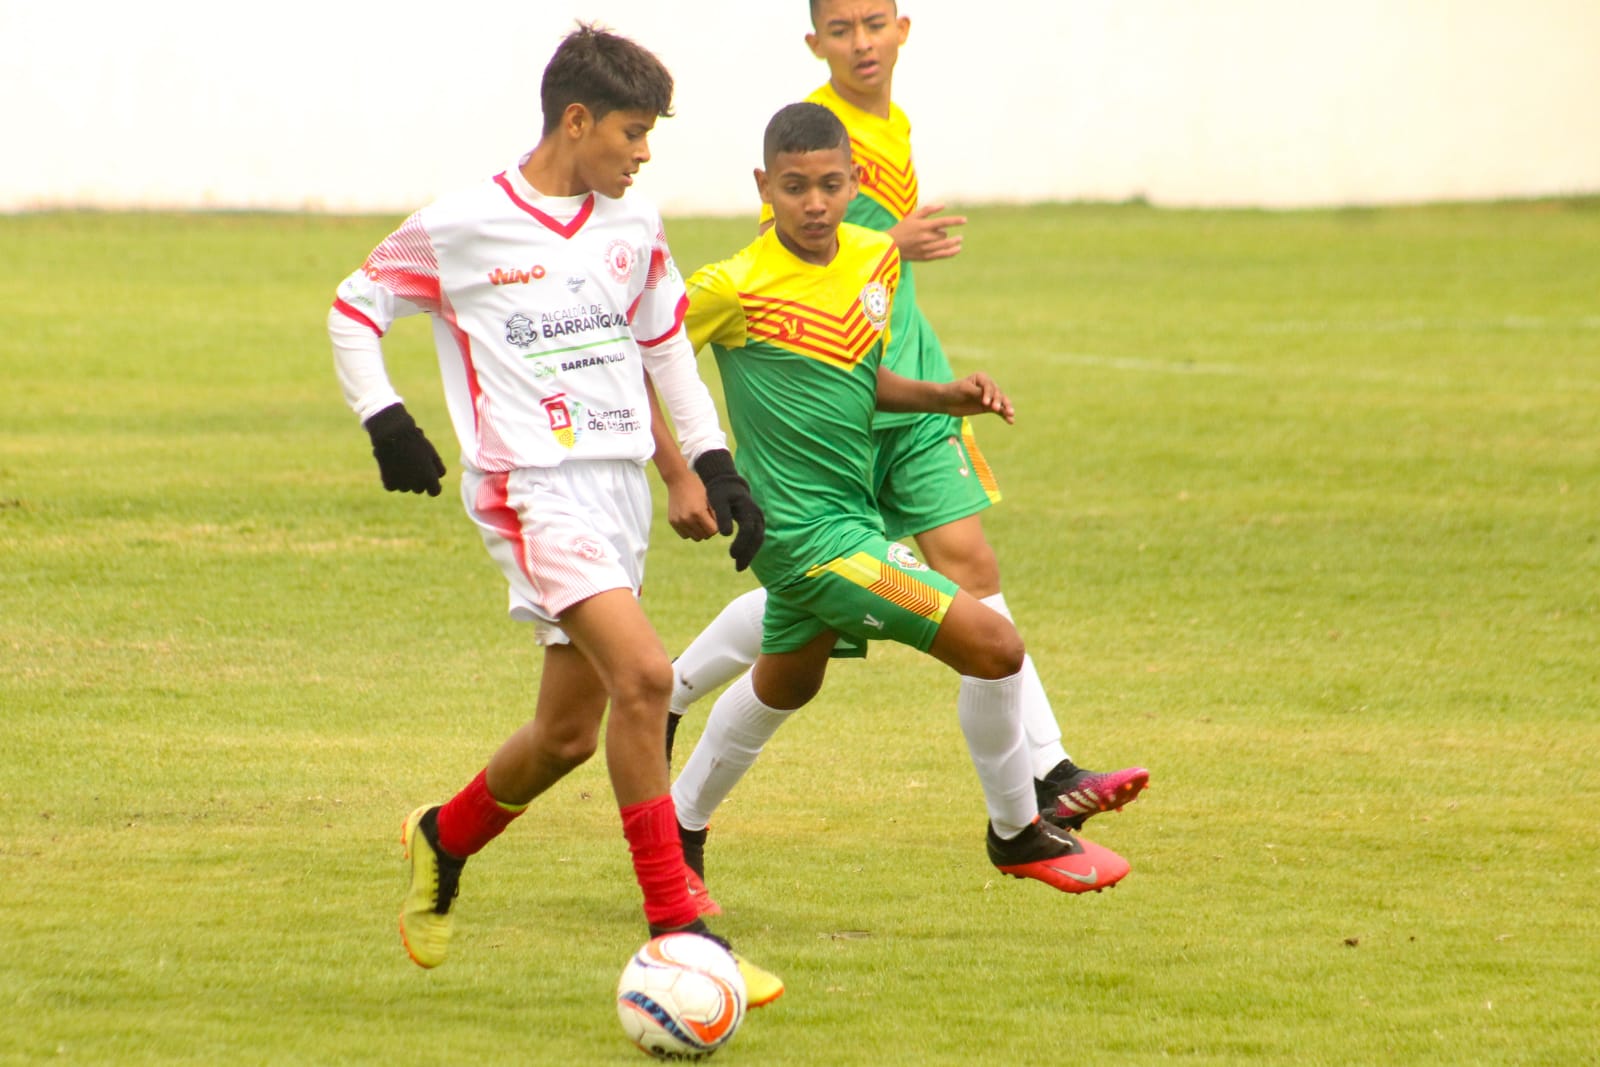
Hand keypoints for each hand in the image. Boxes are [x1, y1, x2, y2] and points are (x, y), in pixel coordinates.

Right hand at [363, 403, 445, 495]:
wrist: (391, 435)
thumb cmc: (414, 442)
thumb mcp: (431, 453)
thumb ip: (438, 468)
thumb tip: (438, 478)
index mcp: (430, 478)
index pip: (435, 491)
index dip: (433, 485)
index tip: (430, 479)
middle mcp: (417, 485)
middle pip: (419, 489)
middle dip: (418, 480)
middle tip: (412, 463)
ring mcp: (402, 485)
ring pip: (405, 487)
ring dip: (405, 479)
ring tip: (401, 461)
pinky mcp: (389, 484)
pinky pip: (393, 486)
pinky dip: (392, 479)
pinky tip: (392, 466)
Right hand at [665, 473, 717, 540]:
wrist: (679, 479)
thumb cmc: (699, 487)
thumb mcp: (711, 498)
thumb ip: (717, 514)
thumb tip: (722, 529)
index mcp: (698, 512)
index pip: (713, 531)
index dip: (716, 525)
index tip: (715, 517)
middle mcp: (687, 519)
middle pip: (705, 536)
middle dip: (709, 529)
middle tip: (708, 517)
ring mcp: (678, 521)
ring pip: (695, 538)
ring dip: (700, 531)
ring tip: (700, 519)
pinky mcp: (672, 522)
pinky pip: (685, 535)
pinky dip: (690, 531)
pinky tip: (692, 520)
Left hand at [692, 449, 764, 570]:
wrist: (727, 483)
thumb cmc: (720, 492)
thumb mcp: (717, 501)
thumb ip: (722, 516)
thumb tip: (726, 534)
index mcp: (749, 509)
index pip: (748, 530)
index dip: (741, 543)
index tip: (731, 555)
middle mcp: (757, 515)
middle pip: (756, 538)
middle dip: (748, 554)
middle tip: (738, 568)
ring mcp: (759, 519)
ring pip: (758, 540)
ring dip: (750, 554)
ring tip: (739, 567)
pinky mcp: (756, 522)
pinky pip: (756, 538)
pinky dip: (750, 549)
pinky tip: (741, 558)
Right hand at [889, 204, 966, 261]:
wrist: (890, 247)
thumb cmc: (901, 229)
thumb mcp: (912, 216)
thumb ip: (928, 210)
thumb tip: (943, 205)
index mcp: (923, 226)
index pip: (943, 222)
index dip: (955, 221)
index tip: (965, 220)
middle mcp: (926, 238)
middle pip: (943, 234)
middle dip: (944, 232)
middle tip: (942, 231)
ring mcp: (926, 248)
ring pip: (945, 245)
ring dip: (954, 242)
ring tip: (960, 240)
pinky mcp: (925, 257)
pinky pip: (941, 255)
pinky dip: (951, 252)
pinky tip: (957, 249)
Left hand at [944, 374, 1014, 423]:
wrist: (945, 401)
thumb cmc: (953, 391)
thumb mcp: (964, 390)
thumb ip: (977, 393)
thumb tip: (991, 397)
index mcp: (982, 378)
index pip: (989, 386)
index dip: (989, 394)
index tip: (985, 403)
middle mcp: (988, 386)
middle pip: (998, 394)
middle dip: (999, 401)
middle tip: (996, 409)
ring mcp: (989, 397)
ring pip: (1001, 402)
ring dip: (1006, 408)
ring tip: (1011, 415)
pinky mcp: (988, 407)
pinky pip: (999, 411)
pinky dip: (1004, 416)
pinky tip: (1011, 422)